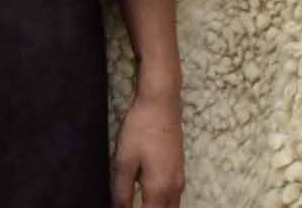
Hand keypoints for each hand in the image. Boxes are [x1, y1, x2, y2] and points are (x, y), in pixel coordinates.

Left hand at [111, 89, 183, 207]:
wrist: (161, 104)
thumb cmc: (140, 131)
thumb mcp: (124, 162)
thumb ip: (121, 193)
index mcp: (159, 190)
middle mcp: (174, 188)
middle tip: (130, 206)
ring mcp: (180, 179)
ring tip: (139, 204)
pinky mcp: (180, 169)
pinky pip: (174, 197)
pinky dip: (163, 204)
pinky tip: (151, 199)